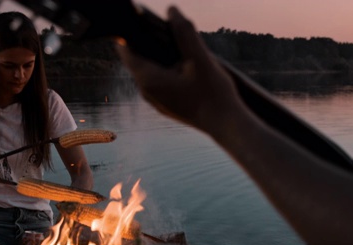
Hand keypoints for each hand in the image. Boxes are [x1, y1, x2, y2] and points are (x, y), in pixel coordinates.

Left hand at [116, 6, 242, 134]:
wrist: (226, 125)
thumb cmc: (213, 93)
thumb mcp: (200, 58)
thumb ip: (184, 32)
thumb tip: (172, 10)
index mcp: (148, 79)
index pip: (125, 50)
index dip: (132, 32)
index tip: (145, 21)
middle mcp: (147, 92)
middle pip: (138, 59)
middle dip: (149, 43)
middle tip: (168, 30)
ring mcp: (157, 102)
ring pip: (150, 71)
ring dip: (160, 57)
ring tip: (180, 47)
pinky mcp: (168, 106)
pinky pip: (160, 82)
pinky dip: (167, 70)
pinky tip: (186, 66)